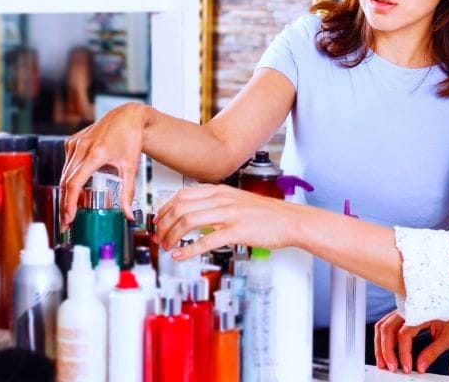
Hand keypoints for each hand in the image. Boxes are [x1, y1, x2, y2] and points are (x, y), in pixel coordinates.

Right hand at [60, 102, 146, 228]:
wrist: (127, 116)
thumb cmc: (130, 138)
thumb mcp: (131, 166)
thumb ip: (128, 192)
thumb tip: (129, 214)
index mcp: (96, 154)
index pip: (74, 183)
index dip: (69, 203)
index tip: (68, 218)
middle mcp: (81, 147)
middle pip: (66, 181)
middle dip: (65, 203)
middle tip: (68, 221)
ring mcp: (74, 143)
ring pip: (64, 173)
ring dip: (66, 191)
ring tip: (72, 208)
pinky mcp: (71, 141)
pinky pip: (67, 164)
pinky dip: (69, 176)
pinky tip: (77, 186)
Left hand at [154, 184, 295, 258]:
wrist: (290, 220)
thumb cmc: (267, 214)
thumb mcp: (238, 200)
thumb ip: (217, 204)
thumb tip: (196, 213)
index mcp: (221, 190)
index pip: (182, 195)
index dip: (165, 209)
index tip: (158, 220)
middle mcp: (222, 199)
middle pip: (180, 207)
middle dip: (163, 224)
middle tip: (158, 236)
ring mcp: (229, 214)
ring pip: (188, 221)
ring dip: (172, 236)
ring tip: (166, 247)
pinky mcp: (236, 231)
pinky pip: (206, 241)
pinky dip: (188, 250)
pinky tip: (180, 257)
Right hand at [374, 311, 448, 374]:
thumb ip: (433, 351)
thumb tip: (420, 367)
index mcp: (420, 312)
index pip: (404, 335)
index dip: (403, 354)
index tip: (406, 367)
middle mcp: (408, 308)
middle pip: (387, 329)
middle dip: (385, 351)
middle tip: (390, 368)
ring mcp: (404, 309)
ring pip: (383, 325)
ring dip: (380, 344)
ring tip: (383, 361)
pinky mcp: (402, 311)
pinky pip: (386, 323)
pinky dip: (383, 337)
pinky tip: (386, 350)